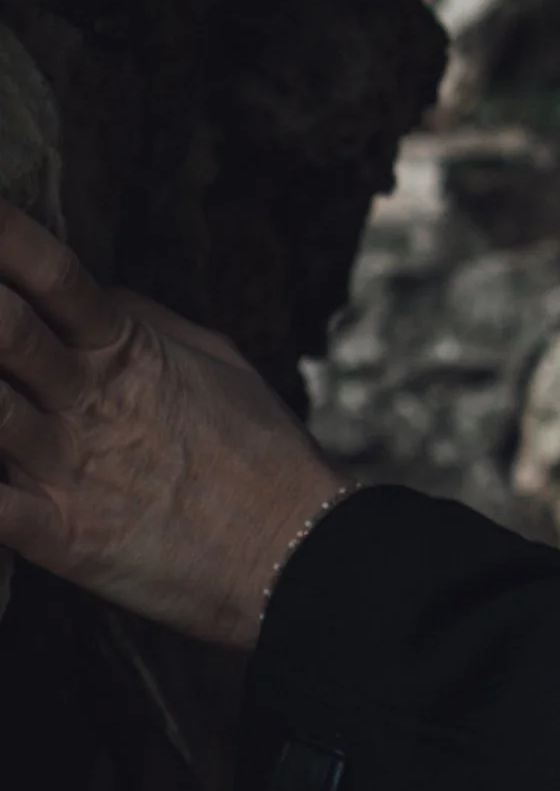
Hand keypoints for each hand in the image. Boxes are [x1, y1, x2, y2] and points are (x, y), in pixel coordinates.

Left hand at [0, 200, 346, 650]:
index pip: (54, 276)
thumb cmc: (263, 453)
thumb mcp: (217, 362)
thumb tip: (88, 288)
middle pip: (4, 331)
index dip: (6, 237)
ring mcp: (71, 467)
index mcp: (128, 350)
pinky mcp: (61, 537)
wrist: (299, 552)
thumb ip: (143, 320)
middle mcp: (90, 400)